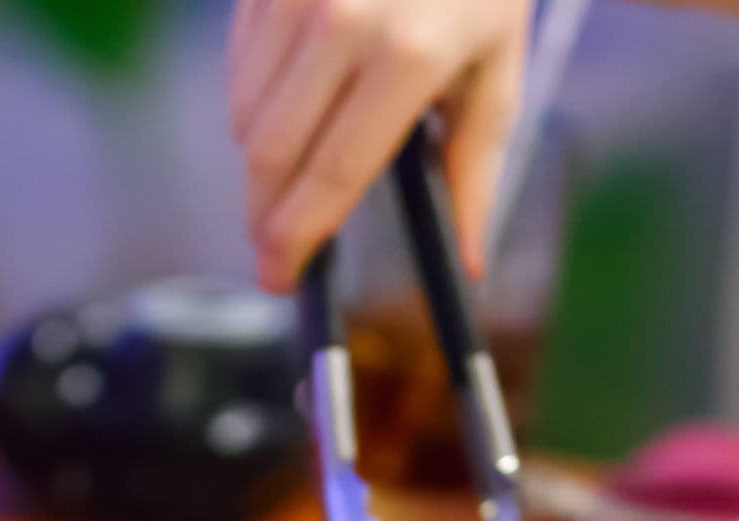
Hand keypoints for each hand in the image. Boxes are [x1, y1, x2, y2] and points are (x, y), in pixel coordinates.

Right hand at [229, 0, 532, 291]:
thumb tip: (469, 261)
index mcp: (409, 58)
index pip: (334, 173)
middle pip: (273, 153)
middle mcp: (344, 22)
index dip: (299, 237)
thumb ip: (475, 167)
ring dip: (262, 158)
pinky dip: (256, 101)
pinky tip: (293, 102)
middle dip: (266, 212)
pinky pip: (239, 65)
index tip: (280, 277)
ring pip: (245, 114)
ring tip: (296, 167)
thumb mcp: (499, 70)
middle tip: (274, 248)